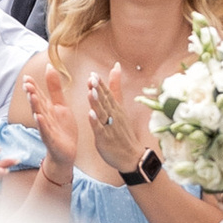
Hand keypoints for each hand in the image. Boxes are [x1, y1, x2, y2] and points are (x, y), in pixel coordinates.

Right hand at [21, 57, 77, 177]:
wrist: (66, 153)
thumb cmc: (62, 129)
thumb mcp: (60, 105)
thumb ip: (54, 87)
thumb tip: (49, 66)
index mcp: (47, 108)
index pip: (38, 95)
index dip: (33, 87)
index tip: (26, 77)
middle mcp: (44, 117)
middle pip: (37, 104)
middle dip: (31, 94)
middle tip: (26, 84)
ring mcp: (47, 129)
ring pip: (39, 115)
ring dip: (35, 106)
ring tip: (32, 96)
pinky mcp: (52, 140)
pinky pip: (46, 131)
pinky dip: (42, 124)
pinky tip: (39, 117)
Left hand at [85, 62, 147, 178]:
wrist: (132, 156)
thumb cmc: (123, 131)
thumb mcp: (120, 107)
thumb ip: (115, 87)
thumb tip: (116, 66)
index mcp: (115, 108)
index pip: (107, 93)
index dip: (100, 84)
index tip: (93, 73)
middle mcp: (113, 115)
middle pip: (105, 100)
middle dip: (98, 89)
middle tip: (92, 78)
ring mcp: (109, 127)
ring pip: (102, 113)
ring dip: (96, 102)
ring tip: (91, 92)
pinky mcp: (105, 138)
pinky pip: (99, 129)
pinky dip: (95, 121)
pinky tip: (90, 114)